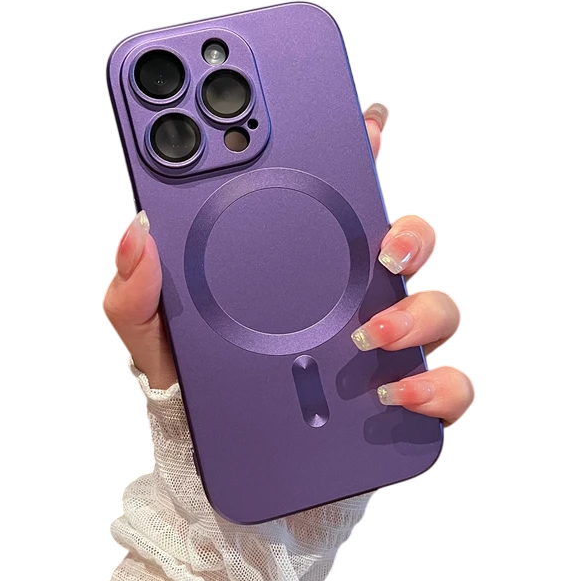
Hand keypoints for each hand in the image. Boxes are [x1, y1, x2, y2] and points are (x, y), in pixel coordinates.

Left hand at [103, 103, 472, 422]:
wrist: (212, 459)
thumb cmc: (192, 381)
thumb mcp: (150, 329)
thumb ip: (137, 285)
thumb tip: (137, 234)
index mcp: (298, 264)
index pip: (337, 196)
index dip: (357, 150)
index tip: (365, 120)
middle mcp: (349, 295)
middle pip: (406, 241)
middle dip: (408, 230)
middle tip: (383, 244)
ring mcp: (381, 344)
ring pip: (436, 307)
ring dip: (417, 312)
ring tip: (370, 334)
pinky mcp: (397, 398)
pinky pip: (444, 386)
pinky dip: (434, 386)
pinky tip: (394, 392)